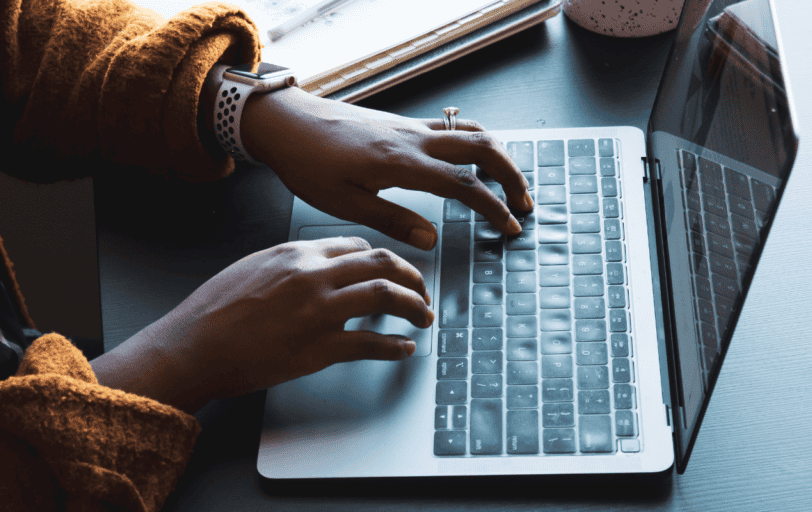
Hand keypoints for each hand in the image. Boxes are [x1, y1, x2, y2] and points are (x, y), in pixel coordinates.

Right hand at [93, 236, 432, 413]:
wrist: (193, 346)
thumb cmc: (213, 310)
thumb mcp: (252, 267)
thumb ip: (289, 264)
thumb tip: (316, 267)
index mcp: (296, 253)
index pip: (357, 246)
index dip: (382, 259)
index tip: (391, 271)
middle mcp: (313, 275)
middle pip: (382, 264)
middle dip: (412, 277)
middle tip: (421, 292)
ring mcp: (319, 311)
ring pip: (386, 296)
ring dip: (415, 306)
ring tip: (423, 317)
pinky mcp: (319, 348)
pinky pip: (371, 343)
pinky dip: (395, 347)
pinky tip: (403, 349)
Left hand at [240, 87, 532, 250]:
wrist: (287, 123)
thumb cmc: (308, 163)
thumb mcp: (344, 204)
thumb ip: (392, 221)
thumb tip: (431, 240)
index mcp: (402, 163)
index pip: (464, 184)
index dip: (492, 207)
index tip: (509, 228)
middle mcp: (413, 139)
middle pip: (482, 148)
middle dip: (511, 175)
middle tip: (523, 204)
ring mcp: (410, 127)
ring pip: (471, 132)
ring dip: (498, 155)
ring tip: (509, 183)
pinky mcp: (402, 123)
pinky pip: (452, 127)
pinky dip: (475, 142)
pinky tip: (474, 160)